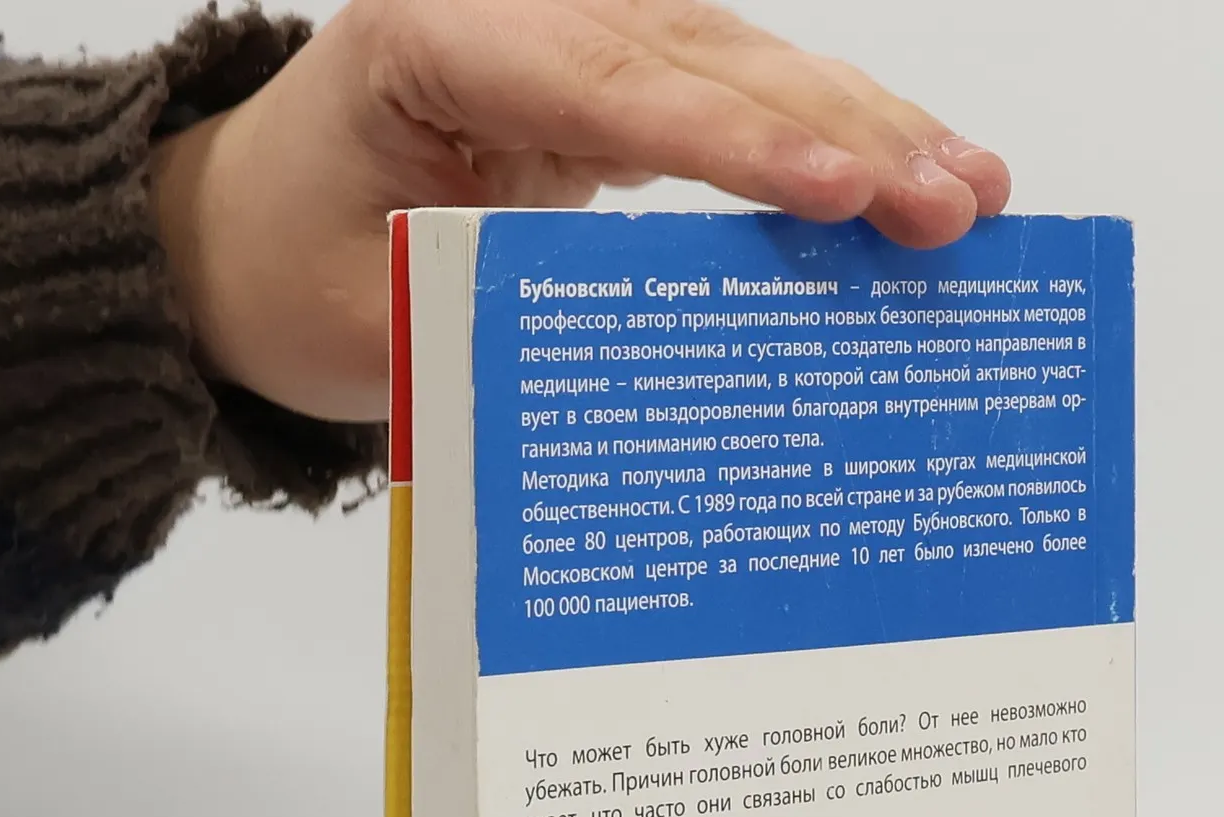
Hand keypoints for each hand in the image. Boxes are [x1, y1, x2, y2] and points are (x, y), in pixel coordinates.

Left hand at [149, 0, 1010, 421]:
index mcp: (433, 38)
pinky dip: (830, 143)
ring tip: (976, 191)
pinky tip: (914, 175)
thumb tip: (648, 372)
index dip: (730, 143)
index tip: (838, 193)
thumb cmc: (290, 272)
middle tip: (954, 206)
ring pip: (746, 64)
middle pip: (705, 57)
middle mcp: (518, 10)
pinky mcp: (614, 79)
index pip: (604, 85)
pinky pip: (737, 98)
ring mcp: (576, 34)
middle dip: (842, 132)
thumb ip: (498, 322)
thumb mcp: (371, 321)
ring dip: (869, 128)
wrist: (247, 235)